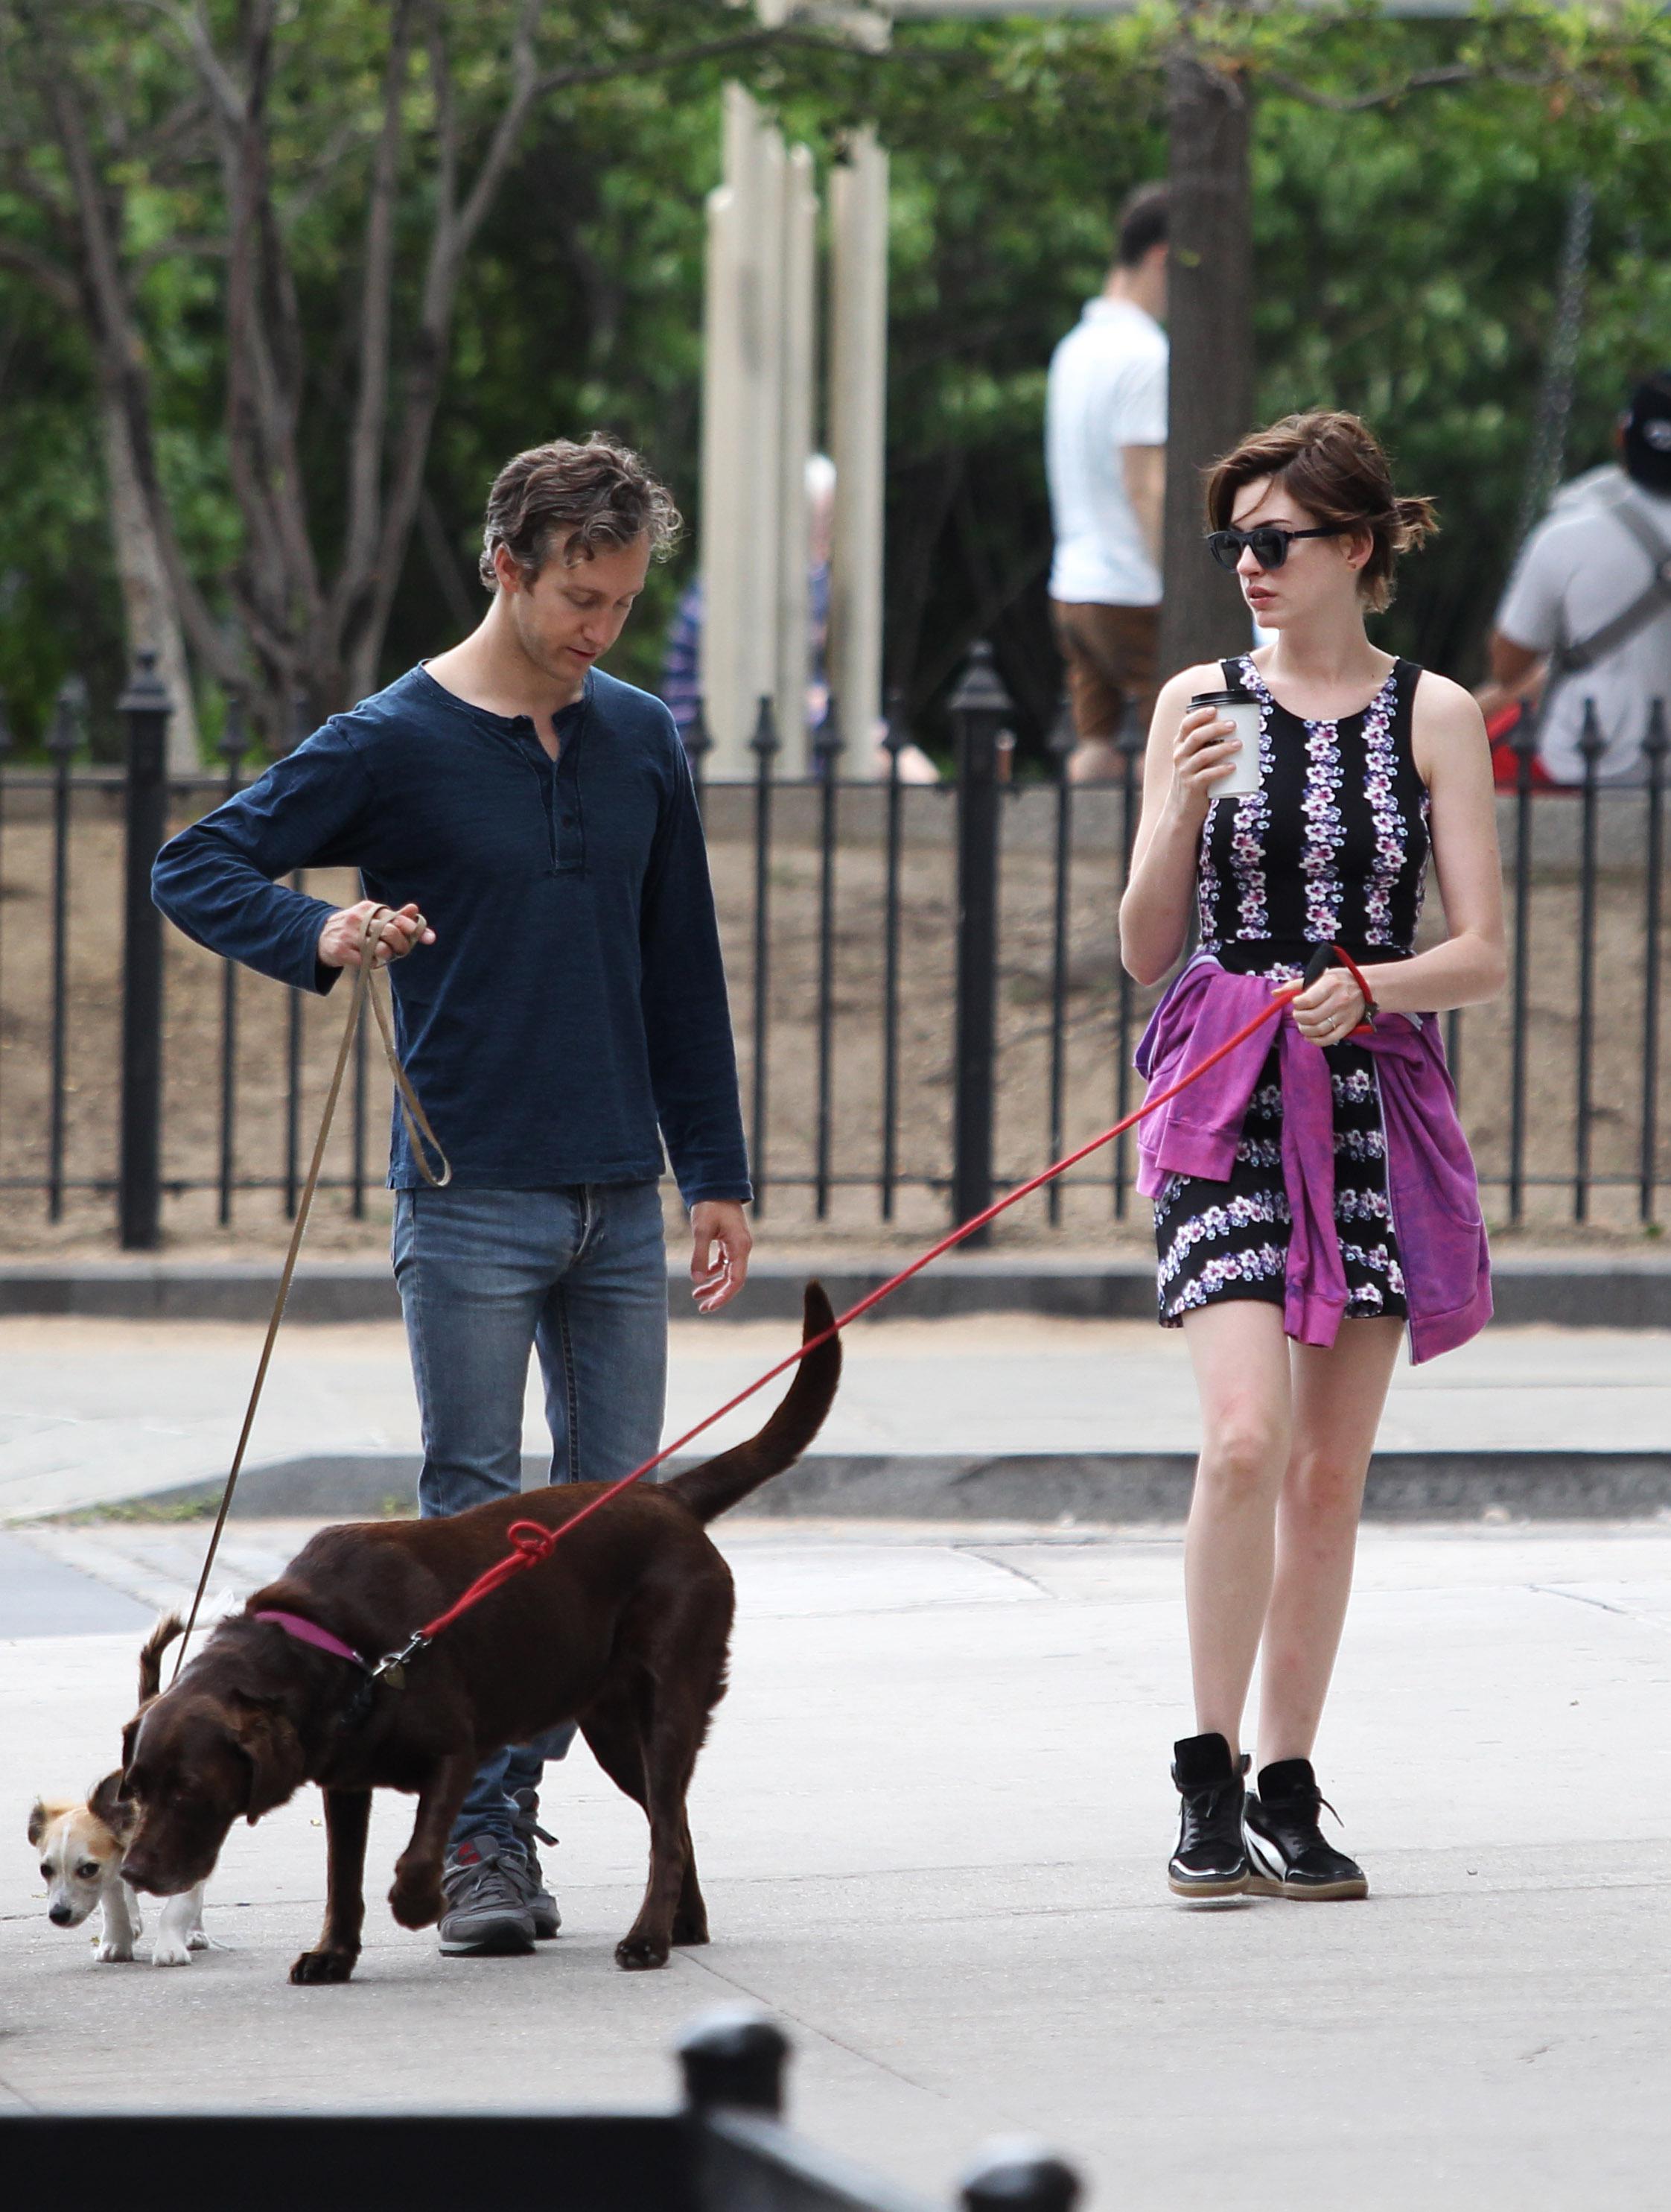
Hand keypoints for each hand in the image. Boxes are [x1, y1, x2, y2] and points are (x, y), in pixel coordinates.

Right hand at [317, 899, 434, 970]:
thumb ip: (395, 916)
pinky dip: (373, 963)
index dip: (412, 927)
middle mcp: (358, 919)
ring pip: (381, 949)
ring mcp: (348, 935)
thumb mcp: (372, 918)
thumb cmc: (355, 928)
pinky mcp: (342, 951)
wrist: (321, 937)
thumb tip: (415, 908)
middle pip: (391, 933)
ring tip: (382, 954)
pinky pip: (368, 961)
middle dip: (402, 945)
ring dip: (387, 955)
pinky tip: (368, 959)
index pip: (395, 917)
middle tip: (401, 951)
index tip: (428, 938)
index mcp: (368, 908)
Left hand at [690, 1200, 750, 1313]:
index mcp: (740, 1246)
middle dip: (718, 1295)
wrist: (715, 1185)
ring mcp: (737, 1245)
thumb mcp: (701, 1230)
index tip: (709, 1306)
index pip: (736, 1280)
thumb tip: (697, 1281)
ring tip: (697, 1296)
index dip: (723, 1296)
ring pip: (728, 1273)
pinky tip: (702, 1277)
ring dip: (714, 1285)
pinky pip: (725, 1263)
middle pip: (733, 1280)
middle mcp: (742, 1248)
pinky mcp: (730, 1241)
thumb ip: (699, 1256)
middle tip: (702, 1308)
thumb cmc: (709, 1206)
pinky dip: (714, 1272)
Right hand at [1167, 704, 1241, 823]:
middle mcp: (1180, 756)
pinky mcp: (1192, 787)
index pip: (1186, 725)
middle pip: (1196, 737)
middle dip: (1216, 728)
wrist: (1182, 809)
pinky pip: (1206, 776)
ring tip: (1239, 744)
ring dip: (1222, 748)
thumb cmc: (1196, 779)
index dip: (1199, 715)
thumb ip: (1210, 746)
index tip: (1215, 709)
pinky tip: (1233, 766)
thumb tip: (1242, 730)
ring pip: (1203, 755)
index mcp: (1180, 746)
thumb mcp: (1196, 760)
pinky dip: (1221, 770)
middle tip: (1234, 725)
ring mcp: (1185, 772)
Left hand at [1291, 967, 1368, 1045]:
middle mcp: (1339, 1001)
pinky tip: (1309, 1035)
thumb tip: (1275, 993)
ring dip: (1304, 1029)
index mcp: (1331, 985)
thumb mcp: (1321, 975)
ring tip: (1303, 1023)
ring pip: (1318, 1030)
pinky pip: (1329, 1040)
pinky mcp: (1348, 1027)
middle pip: (1311, 1017)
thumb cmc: (1340, 980)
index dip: (1297, 1004)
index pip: (1307, 1000)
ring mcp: (1344, 1016)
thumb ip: (1297, 984)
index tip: (1297, 1002)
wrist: (1368, 987)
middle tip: (1298, 1013)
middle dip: (1298, 1017)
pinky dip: (1315, 1041)